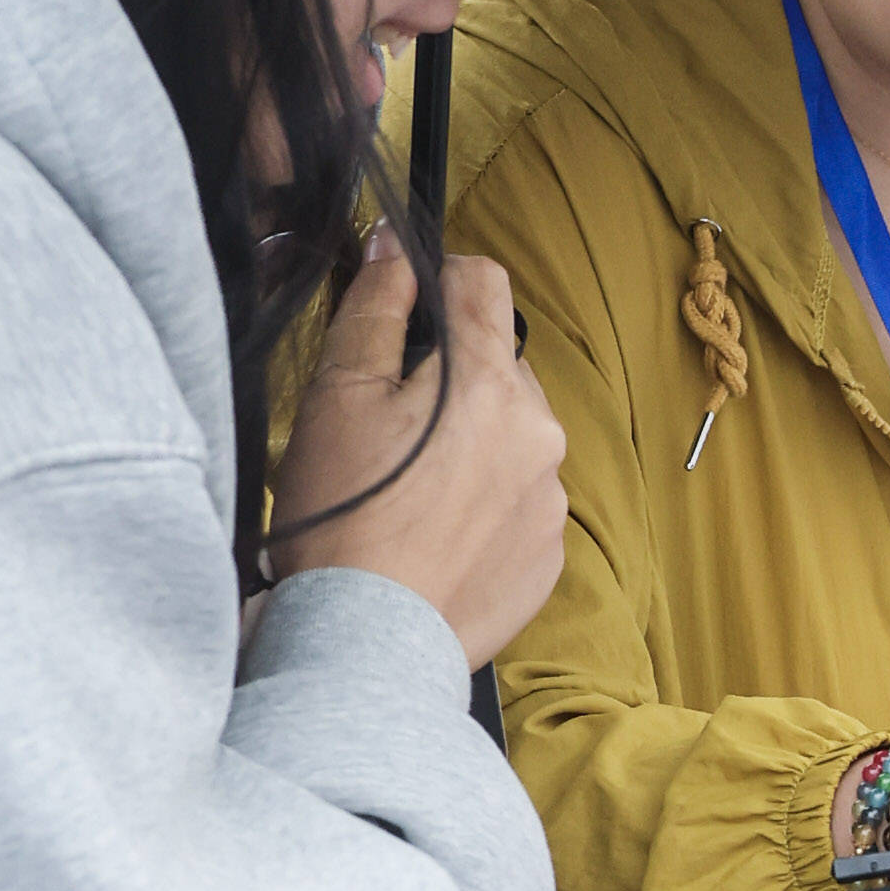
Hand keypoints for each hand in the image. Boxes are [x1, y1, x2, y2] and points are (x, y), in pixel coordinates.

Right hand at [270, 236, 569, 663]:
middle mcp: (541, 433)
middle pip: (500, 367)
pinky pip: (519, 506)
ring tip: (409, 491)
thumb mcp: (337, 395)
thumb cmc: (341, 516)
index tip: (404, 305)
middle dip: (453, 378)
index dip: (438, 279)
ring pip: (512, 438)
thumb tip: (396, 249)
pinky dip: (483, 507)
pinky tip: (432, 535)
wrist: (366, 641)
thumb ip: (375, 310)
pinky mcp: (549, 557)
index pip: (483, 282)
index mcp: (490, 381)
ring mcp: (552, 500)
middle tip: (389, 424)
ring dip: (471, 445)